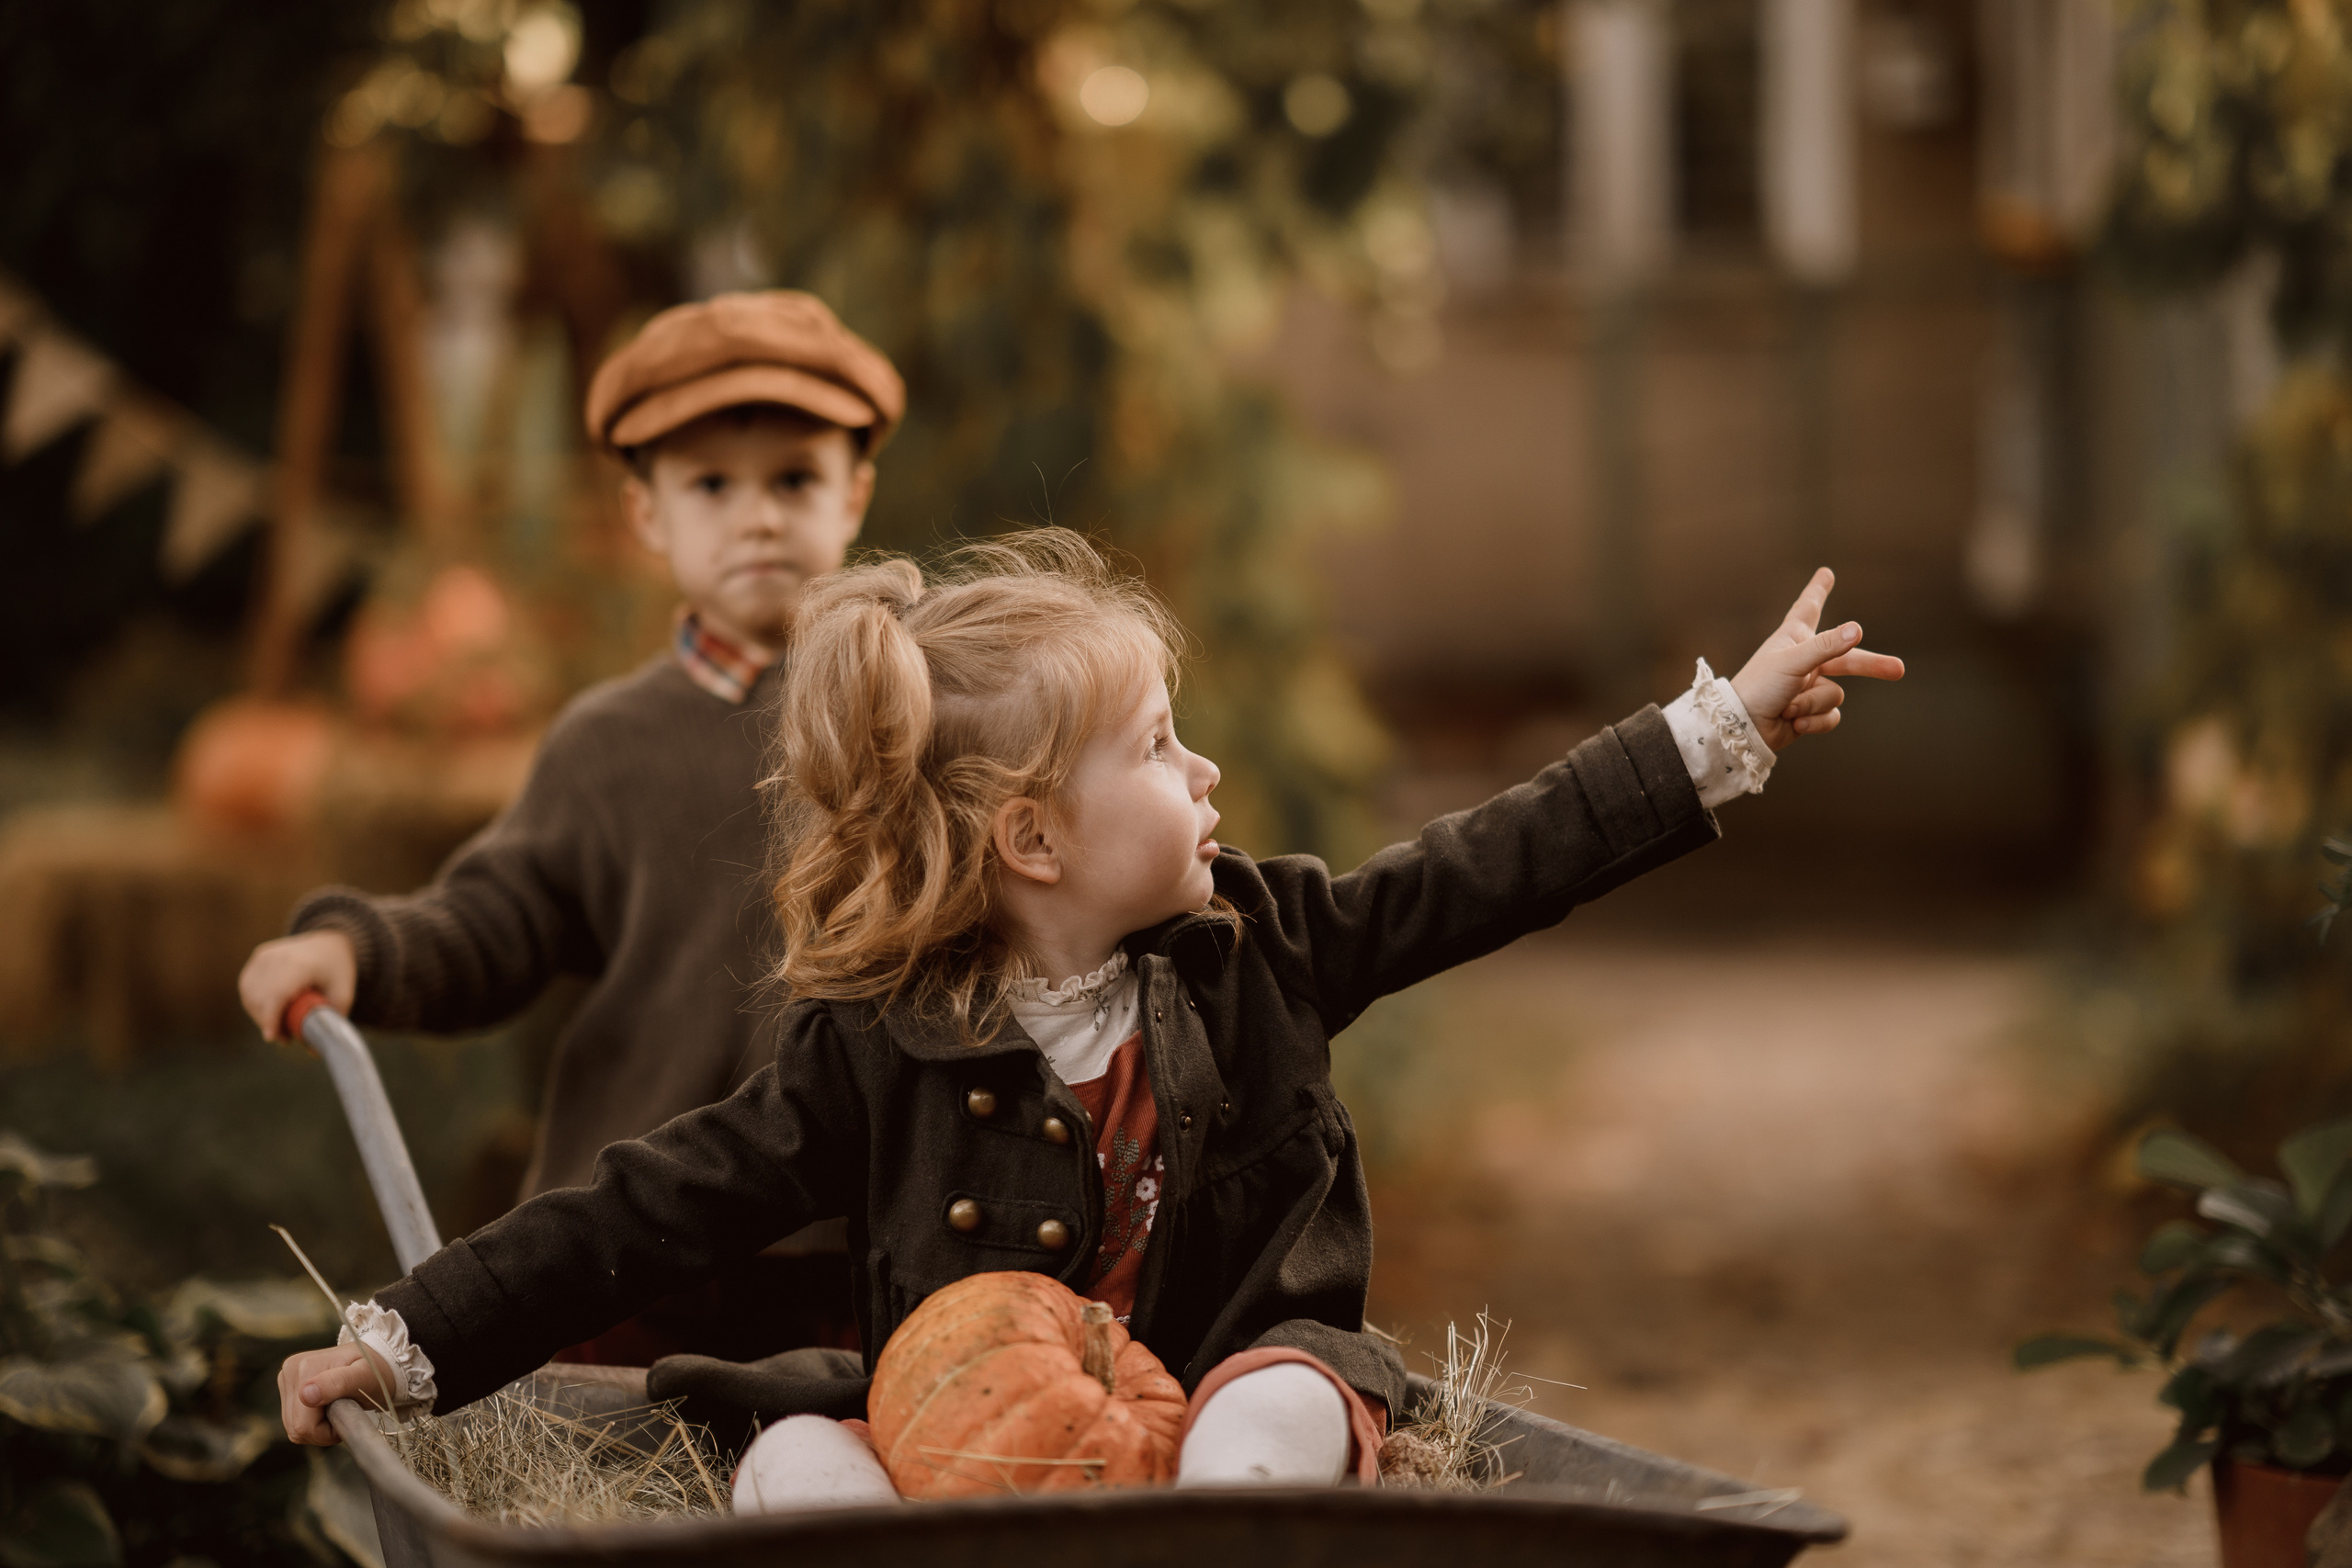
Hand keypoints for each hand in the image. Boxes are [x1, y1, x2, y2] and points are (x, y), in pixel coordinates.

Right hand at [238, 931, 356, 1041]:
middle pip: (260, 998)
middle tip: (286, 1038)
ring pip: (249, 994)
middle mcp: (278, 956)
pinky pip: (247, 986)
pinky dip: (254, 1003)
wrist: (330, 942)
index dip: (270, 1018)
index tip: (273, 1038)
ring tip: (280, 1026)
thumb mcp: (343, 995)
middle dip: (268, 1023)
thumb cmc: (337, 971)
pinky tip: (269, 1011)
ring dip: (259, 1015)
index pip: (276, 994)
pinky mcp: (258, 956)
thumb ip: (330, 1022)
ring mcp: (265, 954)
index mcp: (301, 964)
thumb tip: (312, 1052)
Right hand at [278, 1343, 396, 1445]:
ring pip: (293, 1428)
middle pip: (295, 1427)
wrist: (376, 1362)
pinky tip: (328, 1409)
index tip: (348, 1414)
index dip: (327, 1431)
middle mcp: (290, 1371)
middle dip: (322, 1431)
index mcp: (305, 1366)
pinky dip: (312, 1424)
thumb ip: (337, 1383)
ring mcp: (287, 1380)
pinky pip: (293, 1423)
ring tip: (339, 1409)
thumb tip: (305, 1394)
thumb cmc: (375, 1371)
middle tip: (345, 1413)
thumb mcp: (365, 1377)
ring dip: (317, 1428)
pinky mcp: (288, 1389)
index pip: (302, 1424)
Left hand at [1729, 568, 1904, 750]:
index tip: (1825, 573)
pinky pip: (1830, 716)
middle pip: (1847, 659)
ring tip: (1787, 706)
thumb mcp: (1792, 662)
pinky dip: (1814, 720)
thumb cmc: (1759, 688)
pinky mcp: (1809, 712)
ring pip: (1835, 694)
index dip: (1818, 590)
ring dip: (1813, 703)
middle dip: (1871, 665)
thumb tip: (1857, 630)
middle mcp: (1803, 661)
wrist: (1742, 729)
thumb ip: (1825, 646)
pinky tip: (1793, 722)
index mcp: (1793, 639)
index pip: (1808, 607)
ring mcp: (1807, 687)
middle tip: (1898, 670)